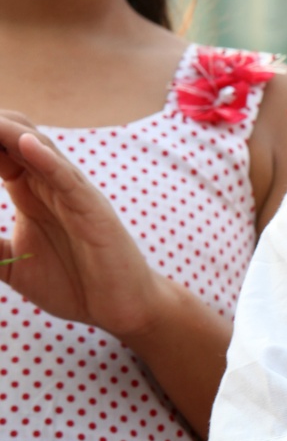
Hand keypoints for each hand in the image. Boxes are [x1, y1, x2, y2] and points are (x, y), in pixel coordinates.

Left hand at [0, 110, 159, 336]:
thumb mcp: (15, 265)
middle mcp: (50, 183)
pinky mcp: (93, 211)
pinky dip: (46, 159)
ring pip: (38, 146)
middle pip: (13, 135)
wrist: (120, 309)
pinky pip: (68, 178)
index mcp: (30, 189)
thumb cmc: (74, 284)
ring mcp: (74, 193)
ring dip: (6, 131)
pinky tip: (24, 144)